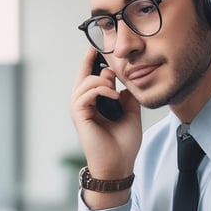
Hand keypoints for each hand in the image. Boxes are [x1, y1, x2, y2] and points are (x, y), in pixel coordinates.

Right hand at [70, 47, 141, 189]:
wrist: (119, 163)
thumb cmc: (124, 143)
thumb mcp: (131, 113)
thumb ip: (128, 97)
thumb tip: (126, 84)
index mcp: (94, 102)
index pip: (90, 76)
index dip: (93, 61)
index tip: (98, 47)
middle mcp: (83, 103)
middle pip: (84, 74)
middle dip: (95, 64)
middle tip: (110, 65)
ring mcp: (79, 109)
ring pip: (86, 81)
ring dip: (103, 80)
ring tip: (116, 90)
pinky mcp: (79, 115)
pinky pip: (85, 93)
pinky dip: (100, 90)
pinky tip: (114, 95)